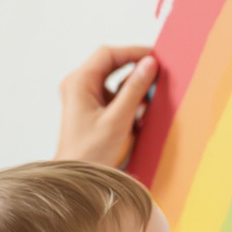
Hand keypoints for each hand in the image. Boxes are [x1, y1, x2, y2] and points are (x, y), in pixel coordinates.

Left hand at [56, 44, 157, 168]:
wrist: (76, 178)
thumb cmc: (90, 154)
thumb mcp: (118, 119)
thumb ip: (134, 89)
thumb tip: (149, 64)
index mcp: (79, 83)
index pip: (108, 54)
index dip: (133, 52)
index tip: (155, 58)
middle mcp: (78, 85)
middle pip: (110, 64)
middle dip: (134, 71)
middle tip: (155, 76)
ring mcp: (82, 97)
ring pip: (113, 82)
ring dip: (132, 91)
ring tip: (143, 107)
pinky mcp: (90, 109)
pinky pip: (112, 97)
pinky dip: (127, 103)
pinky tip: (135, 118)